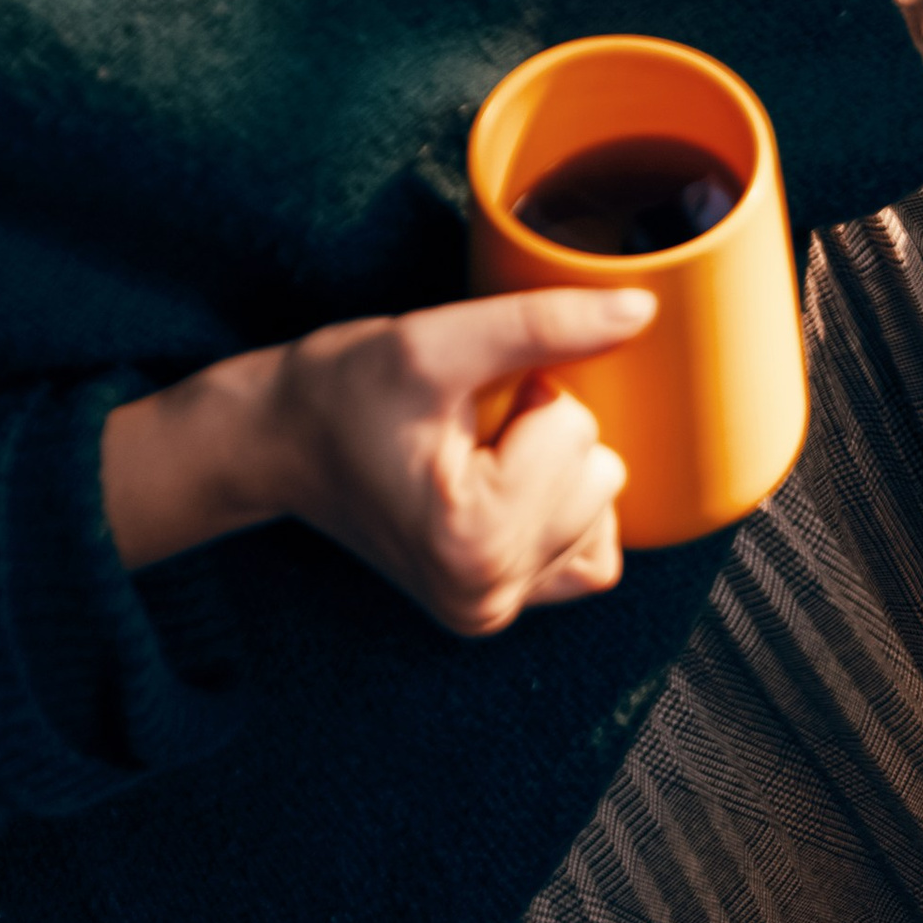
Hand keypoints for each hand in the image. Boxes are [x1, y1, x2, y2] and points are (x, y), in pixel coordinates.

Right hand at [101, 285, 657, 631]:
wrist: (281, 443)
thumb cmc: (343, 391)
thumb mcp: (433, 341)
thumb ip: (542, 324)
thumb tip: (641, 309)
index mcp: (471, 542)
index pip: (577, 432)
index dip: (527, 395)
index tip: (462, 407)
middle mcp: (487, 596)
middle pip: (601, 476)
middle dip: (544, 436)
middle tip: (466, 433)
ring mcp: (493, 613)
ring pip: (602, 510)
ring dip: (552, 471)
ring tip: (476, 460)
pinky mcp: (498, 613)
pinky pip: (591, 555)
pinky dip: (562, 511)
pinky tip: (507, 490)